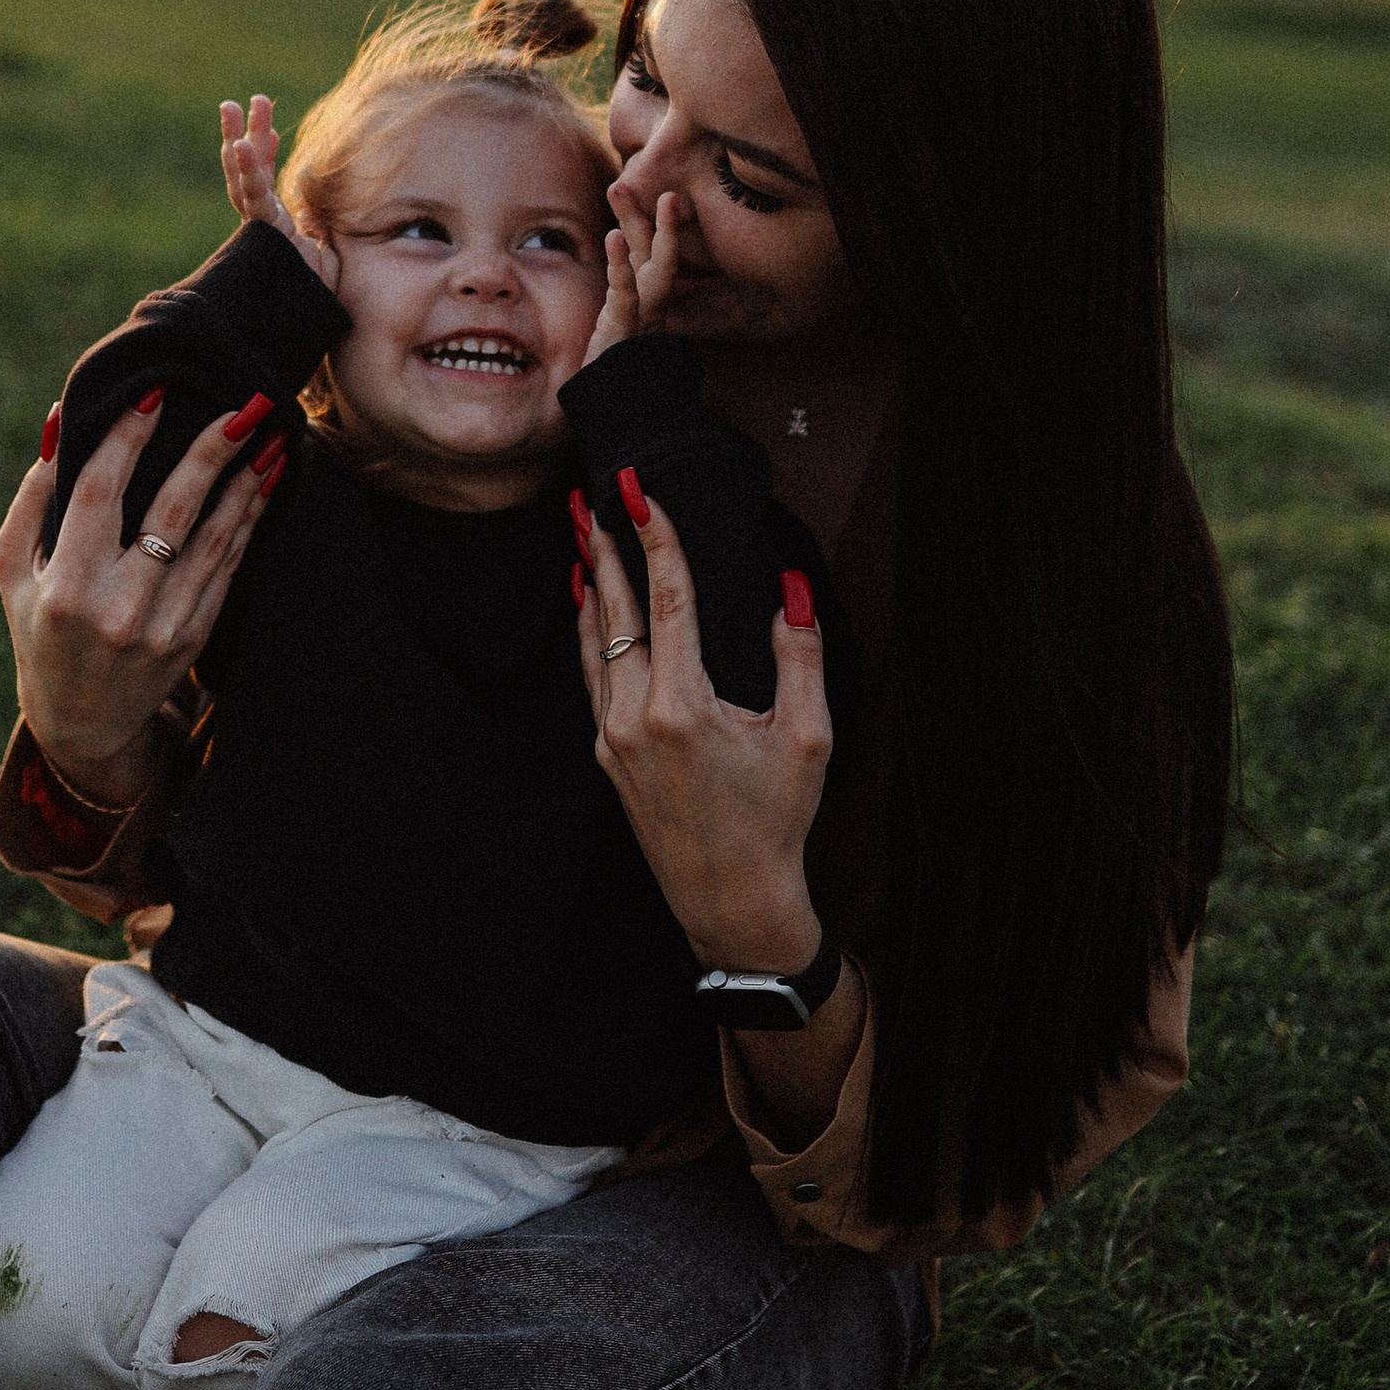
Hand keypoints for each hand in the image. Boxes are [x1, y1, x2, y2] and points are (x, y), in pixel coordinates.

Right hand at [0, 392, 277, 800]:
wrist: (82, 722)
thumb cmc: (39, 628)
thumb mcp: (13, 569)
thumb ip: (32, 496)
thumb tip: (57, 420)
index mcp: (68, 585)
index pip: (101, 492)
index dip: (127, 437)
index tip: (154, 390)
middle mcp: (120, 607)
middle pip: (173, 510)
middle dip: (210, 451)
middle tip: (241, 404)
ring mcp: (164, 626)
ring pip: (215, 537)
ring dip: (247, 481)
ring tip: (271, 433)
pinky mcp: (195, 635)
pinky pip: (228, 566)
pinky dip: (247, 519)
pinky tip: (263, 482)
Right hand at [220, 93, 338, 290]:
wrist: (310, 324)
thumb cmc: (316, 297)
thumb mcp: (324, 254)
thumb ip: (315, 231)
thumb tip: (309, 211)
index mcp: (275, 227)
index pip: (264, 184)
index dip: (263, 156)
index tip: (270, 131)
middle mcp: (264, 224)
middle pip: (246, 173)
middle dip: (241, 137)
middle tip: (235, 103)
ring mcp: (262, 228)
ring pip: (245, 178)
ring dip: (239, 140)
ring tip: (232, 106)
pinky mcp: (264, 235)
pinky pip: (253, 199)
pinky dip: (247, 171)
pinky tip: (241, 147)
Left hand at [572, 481, 830, 971]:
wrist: (730, 899)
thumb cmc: (777, 819)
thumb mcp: (807, 737)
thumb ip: (801, 655)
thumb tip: (791, 586)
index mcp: (684, 706)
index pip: (668, 601)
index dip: (657, 540)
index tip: (641, 491)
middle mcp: (636, 717)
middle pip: (618, 611)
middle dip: (606, 547)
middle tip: (593, 494)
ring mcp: (613, 737)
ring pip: (596, 641)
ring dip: (593, 584)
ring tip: (582, 534)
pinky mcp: (606, 754)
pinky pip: (592, 676)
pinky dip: (590, 631)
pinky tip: (588, 601)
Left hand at [582, 189, 684, 362]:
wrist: (613, 417)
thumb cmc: (612, 374)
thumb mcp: (615, 331)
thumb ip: (620, 300)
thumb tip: (615, 270)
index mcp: (650, 305)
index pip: (656, 258)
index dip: (657, 226)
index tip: (658, 193)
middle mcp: (654, 310)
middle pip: (660, 255)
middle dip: (660, 220)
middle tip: (662, 185)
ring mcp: (643, 321)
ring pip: (654, 269)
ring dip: (647, 229)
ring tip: (639, 194)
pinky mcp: (625, 334)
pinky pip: (626, 295)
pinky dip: (620, 266)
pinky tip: (612, 237)